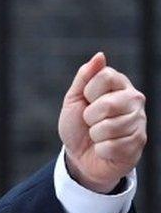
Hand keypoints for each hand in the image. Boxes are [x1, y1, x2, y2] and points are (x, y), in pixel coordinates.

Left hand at [58, 52, 146, 192]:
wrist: (80, 156)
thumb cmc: (78, 126)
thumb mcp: (74, 100)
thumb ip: (84, 77)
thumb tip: (99, 56)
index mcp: (120, 85)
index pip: (105, 76)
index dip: (88, 92)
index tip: (87, 101)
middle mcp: (135, 100)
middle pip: (108, 104)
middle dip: (90, 117)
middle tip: (91, 122)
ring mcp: (139, 121)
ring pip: (109, 127)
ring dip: (95, 135)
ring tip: (98, 135)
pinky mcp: (138, 143)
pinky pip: (111, 145)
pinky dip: (101, 149)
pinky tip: (106, 148)